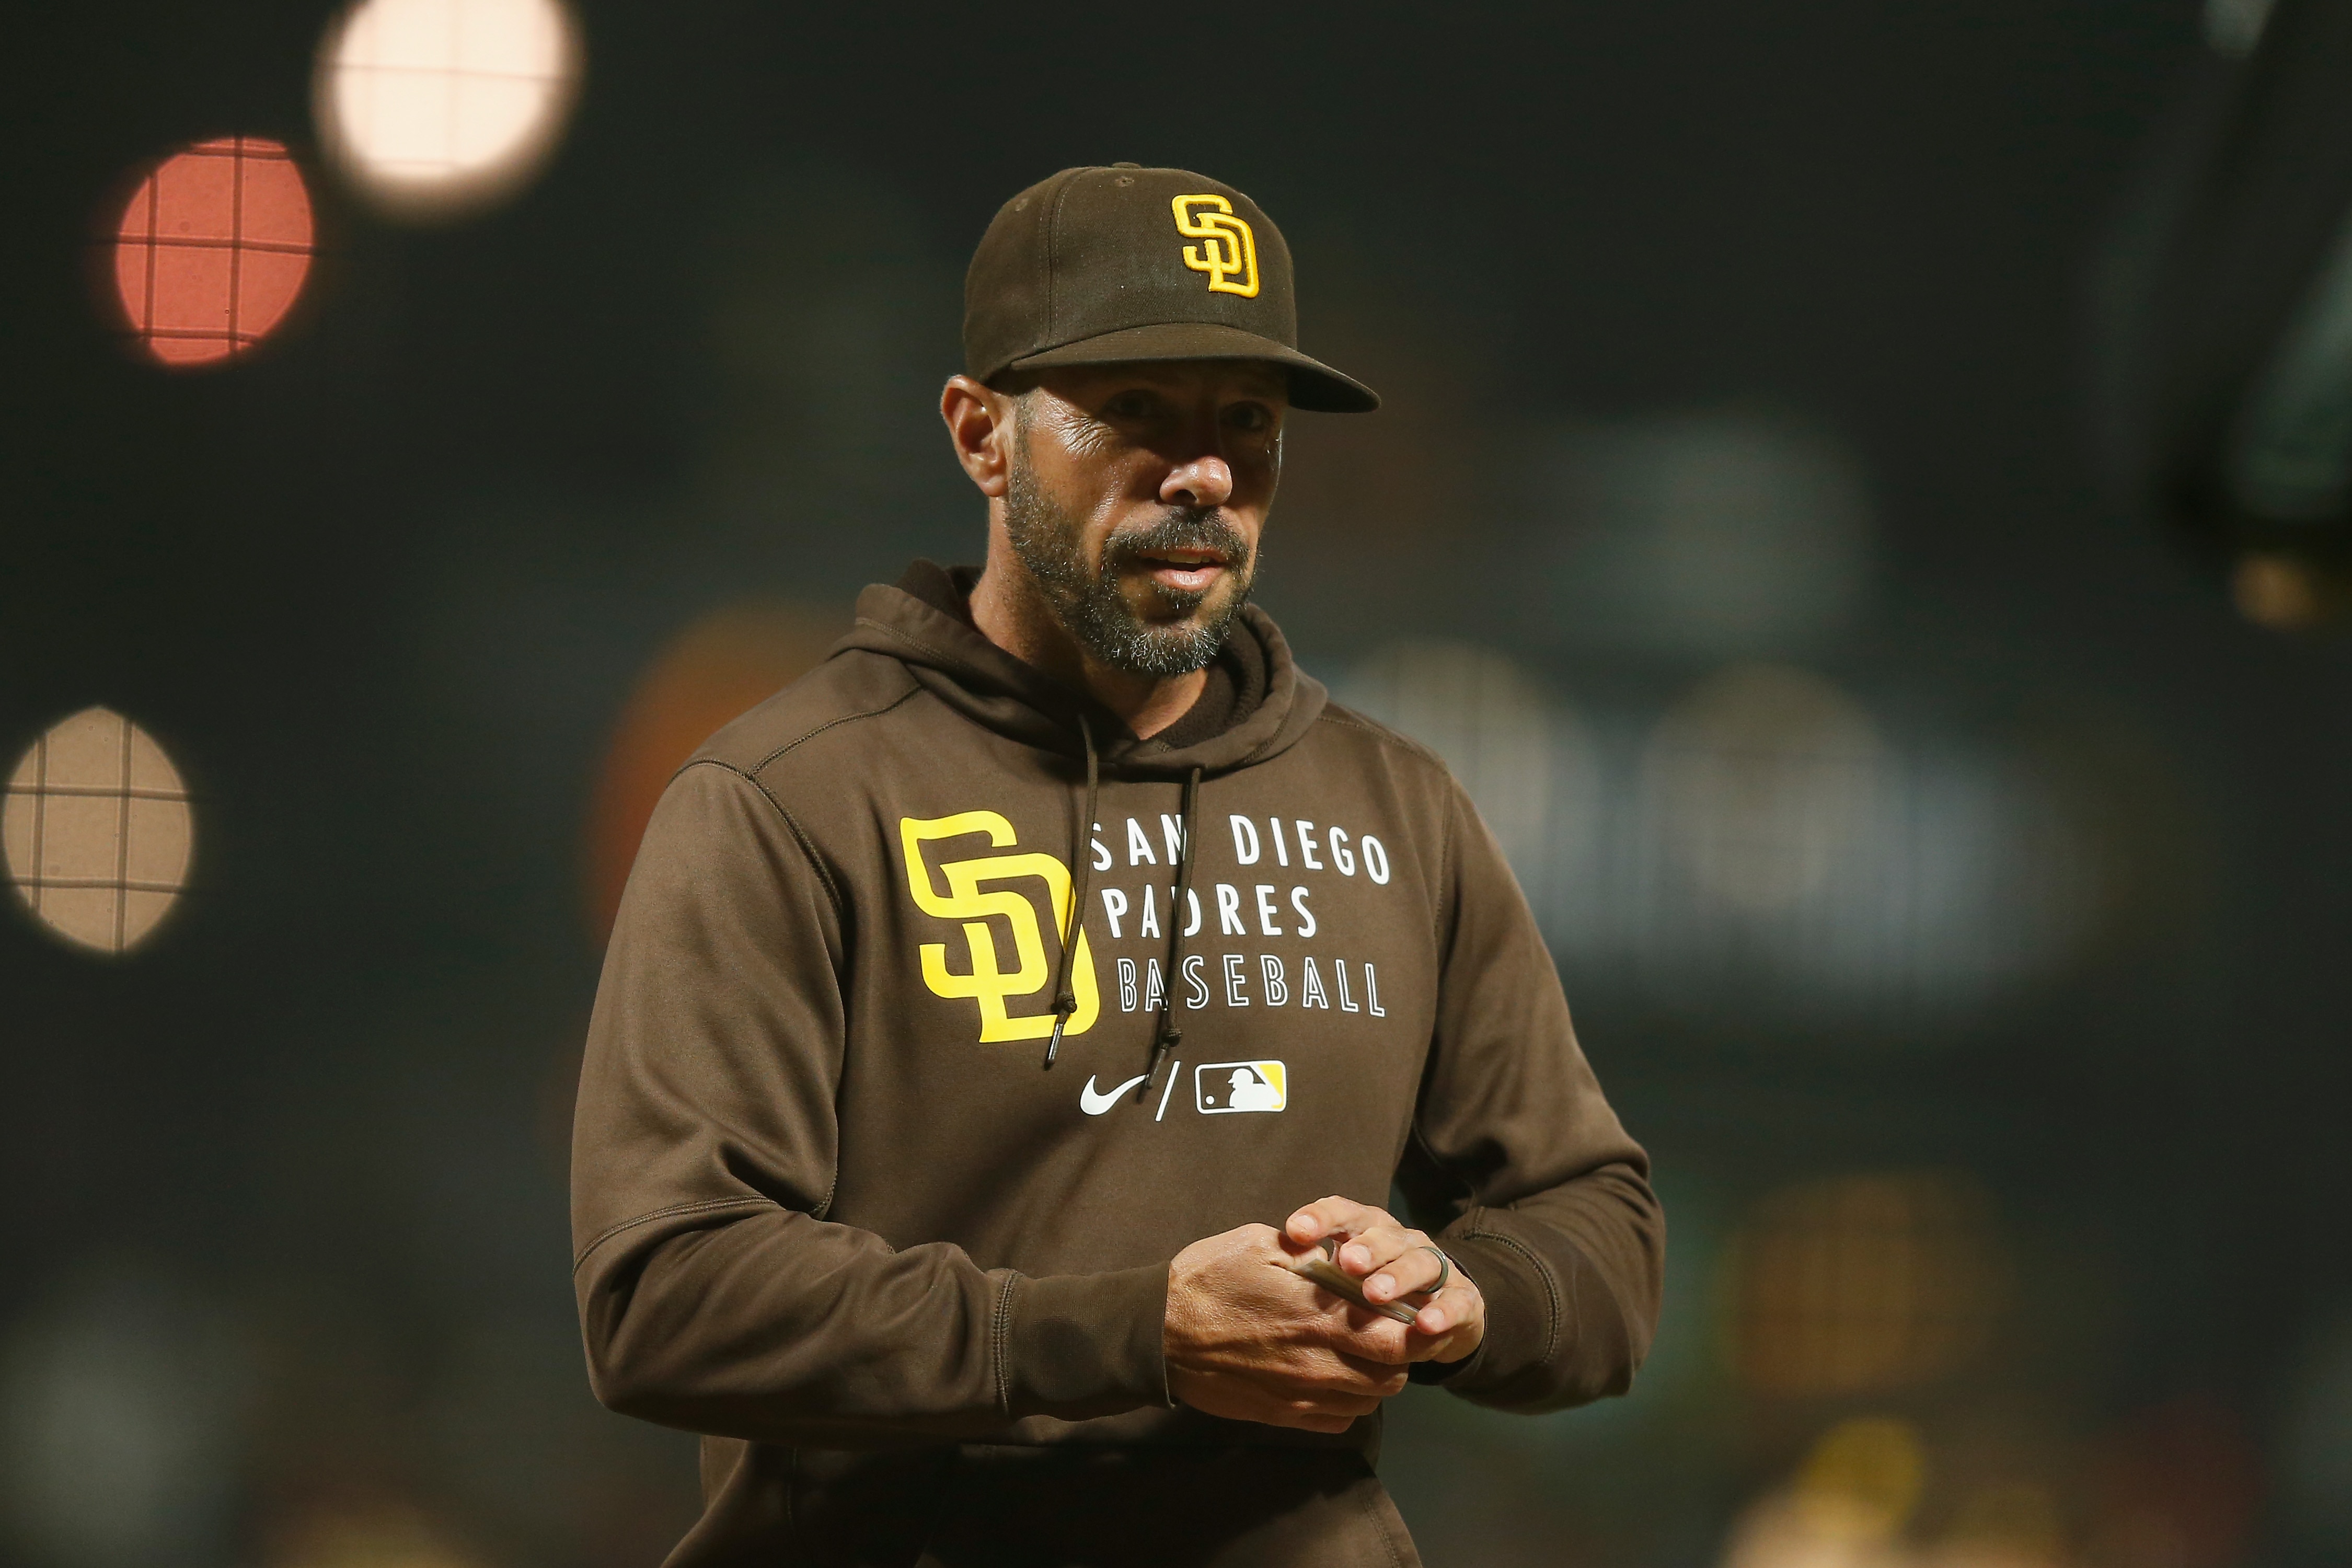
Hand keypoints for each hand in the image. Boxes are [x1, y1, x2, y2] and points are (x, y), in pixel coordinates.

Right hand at [1164, 1222, 1412, 1432]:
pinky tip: (1334, 1377)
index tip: (1416, 1311)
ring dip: (1376, 1378)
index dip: (1418, 1327)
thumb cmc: (1205, 1280)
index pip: (1397, 1336)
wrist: (1156, 1334)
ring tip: (1362, 1352)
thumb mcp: (1257, 1244)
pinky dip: (1349, 1403)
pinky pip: (1337, 1420)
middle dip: (1403, 1355)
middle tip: (1391, 1331)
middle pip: (1392, 1375)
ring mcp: (1299, 1394)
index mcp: (1316, 1314)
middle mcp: (1317, 1361)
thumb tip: (1342, 1253)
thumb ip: (1308, 1250)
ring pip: (1368, 1400)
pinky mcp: (1281, 1415)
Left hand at [1285, 1195, 1484, 1365]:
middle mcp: (1402, 1241)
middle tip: (1346, 1262)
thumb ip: (1316, 1269)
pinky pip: (1457, 1302)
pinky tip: (1426, 1325)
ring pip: (1420, 1262)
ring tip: (1376, 1294)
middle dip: (1365, 1247)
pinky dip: (1443, 1312)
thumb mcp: (1343, 1278)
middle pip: (1384, 1235)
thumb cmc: (1374, 1289)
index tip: (1295, 1231)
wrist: (1441, 1311)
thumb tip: (1274, 1263)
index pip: (1344, 1214)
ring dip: (1399, 1276)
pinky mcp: (1463, 1298)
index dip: (1321, 1218)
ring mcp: (1436, 1267)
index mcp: (1368, 1230)